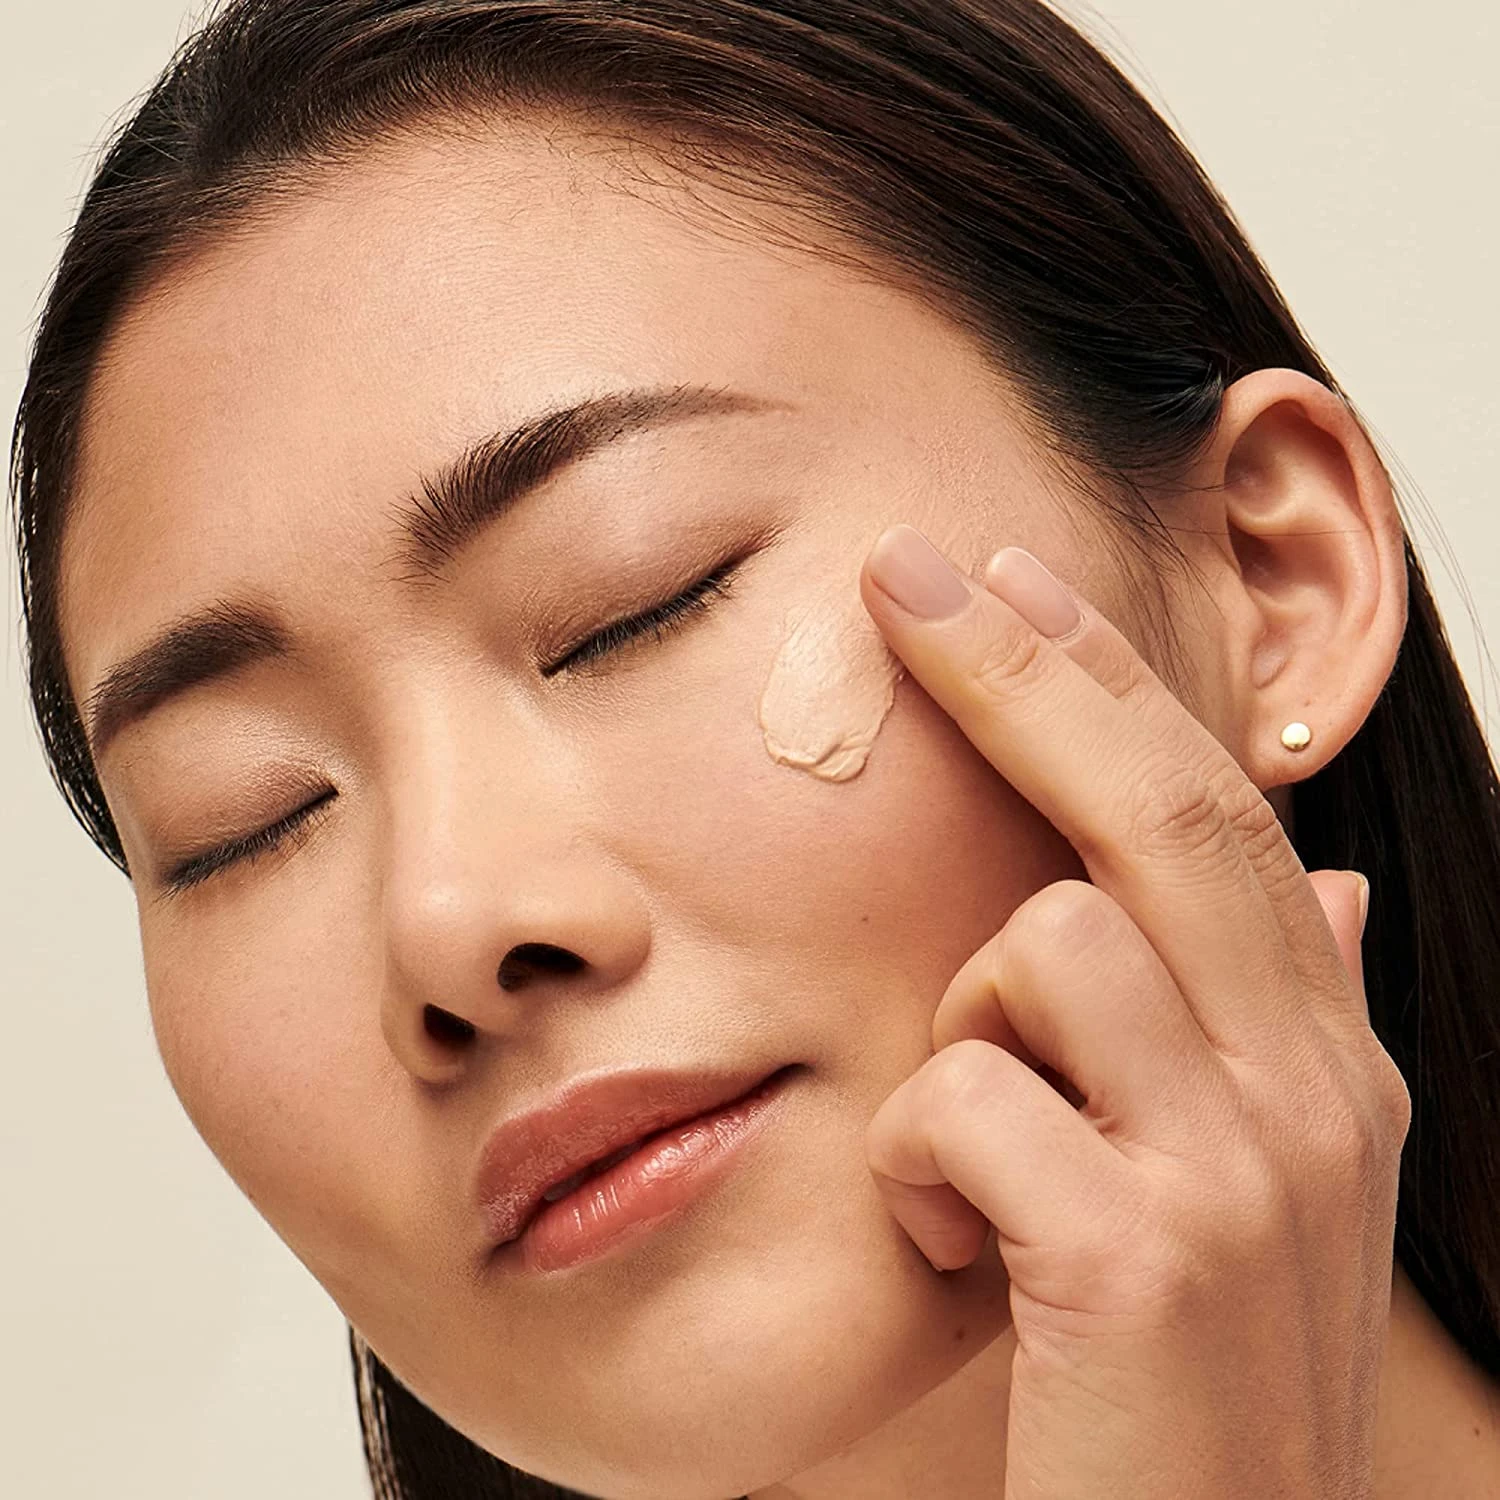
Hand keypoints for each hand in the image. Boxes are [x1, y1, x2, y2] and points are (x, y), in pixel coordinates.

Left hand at [858, 525, 1411, 1499]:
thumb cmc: (1173, 1382)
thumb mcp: (1242, 1195)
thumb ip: (1271, 1032)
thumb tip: (1331, 894)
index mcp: (1321, 1067)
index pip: (1216, 815)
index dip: (1109, 683)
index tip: (1007, 581)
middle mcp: (1310, 1097)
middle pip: (1159, 811)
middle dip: (1027, 670)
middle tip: (906, 573)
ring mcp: (1241, 1174)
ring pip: (1046, 944)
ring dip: (962, 1029)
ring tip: (966, 1165)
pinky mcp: (1141, 1259)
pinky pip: (963, 1096)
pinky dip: (918, 1163)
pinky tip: (954, 1252)